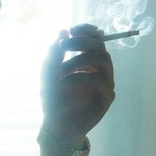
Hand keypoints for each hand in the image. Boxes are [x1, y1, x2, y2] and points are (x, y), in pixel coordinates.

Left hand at [40, 25, 115, 145]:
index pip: (95, 39)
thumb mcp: (49, 72)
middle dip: (82, 43)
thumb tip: (63, 31)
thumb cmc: (54, 99)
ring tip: (62, 69)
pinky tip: (65, 83)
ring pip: (103, 60)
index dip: (86, 31)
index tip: (72, 30)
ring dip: (81, 60)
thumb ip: (55, 52)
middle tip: (65, 46)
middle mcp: (99, 70)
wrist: (57, 125)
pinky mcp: (107, 98)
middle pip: (101, 46)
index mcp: (88, 61)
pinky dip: (80, 78)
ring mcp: (105, 83)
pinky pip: (100, 81)